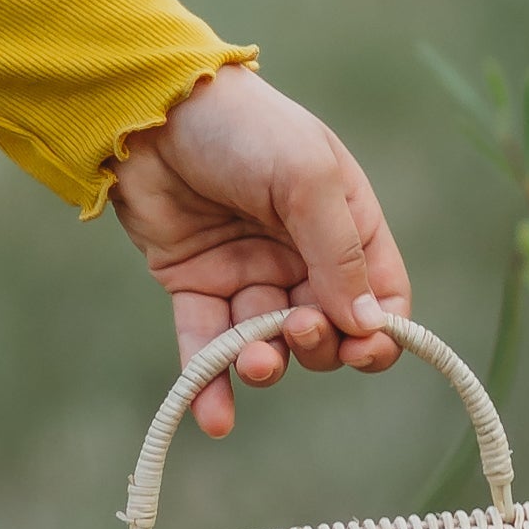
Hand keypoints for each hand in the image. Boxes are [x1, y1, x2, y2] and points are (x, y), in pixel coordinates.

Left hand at [108, 65, 409, 441]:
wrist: (148, 109)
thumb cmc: (243, 128)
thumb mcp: (306, 179)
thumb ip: (339, 253)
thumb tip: (371, 326)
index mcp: (344, 222)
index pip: (380, 295)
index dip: (378, 332)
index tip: (364, 352)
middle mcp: (299, 253)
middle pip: (325, 329)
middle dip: (315, 344)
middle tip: (293, 329)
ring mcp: (246, 271)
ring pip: (266, 343)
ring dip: (263, 365)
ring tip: (250, 364)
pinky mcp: (193, 284)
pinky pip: (207, 346)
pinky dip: (209, 382)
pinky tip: (213, 419)